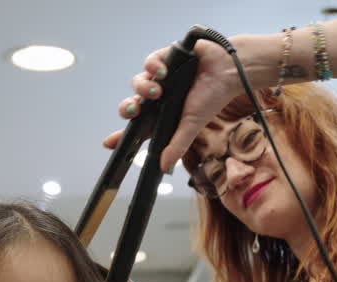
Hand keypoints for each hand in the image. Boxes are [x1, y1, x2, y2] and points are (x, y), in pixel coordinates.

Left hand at [105, 35, 271, 170]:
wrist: (229, 70)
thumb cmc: (213, 97)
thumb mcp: (192, 125)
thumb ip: (177, 145)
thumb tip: (163, 167)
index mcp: (163, 115)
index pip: (138, 129)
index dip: (122, 136)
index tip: (108, 144)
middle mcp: (159, 98)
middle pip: (132, 105)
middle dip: (128, 108)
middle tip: (133, 110)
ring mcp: (161, 78)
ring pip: (138, 83)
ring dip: (143, 88)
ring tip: (157, 91)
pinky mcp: (165, 59)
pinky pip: (149, 63)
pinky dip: (152, 67)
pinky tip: (163, 72)